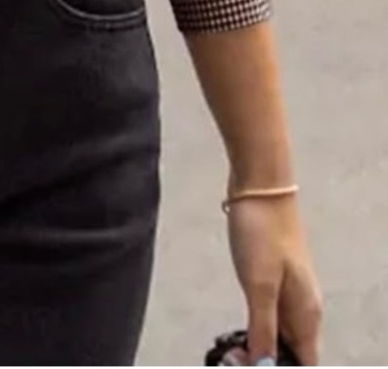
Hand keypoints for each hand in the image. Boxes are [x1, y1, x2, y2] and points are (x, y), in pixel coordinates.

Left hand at [227, 194, 322, 364]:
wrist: (260, 186)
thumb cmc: (261, 233)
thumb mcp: (260, 284)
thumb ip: (264, 328)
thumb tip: (265, 365)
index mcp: (306, 313)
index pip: (305, 362)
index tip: (253, 367)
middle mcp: (303, 307)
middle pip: (293, 353)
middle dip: (266, 361)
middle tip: (233, 360)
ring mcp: (289, 291)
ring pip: (279, 335)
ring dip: (259, 347)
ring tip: (230, 352)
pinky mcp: (272, 278)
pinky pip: (269, 316)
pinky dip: (255, 327)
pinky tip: (236, 330)